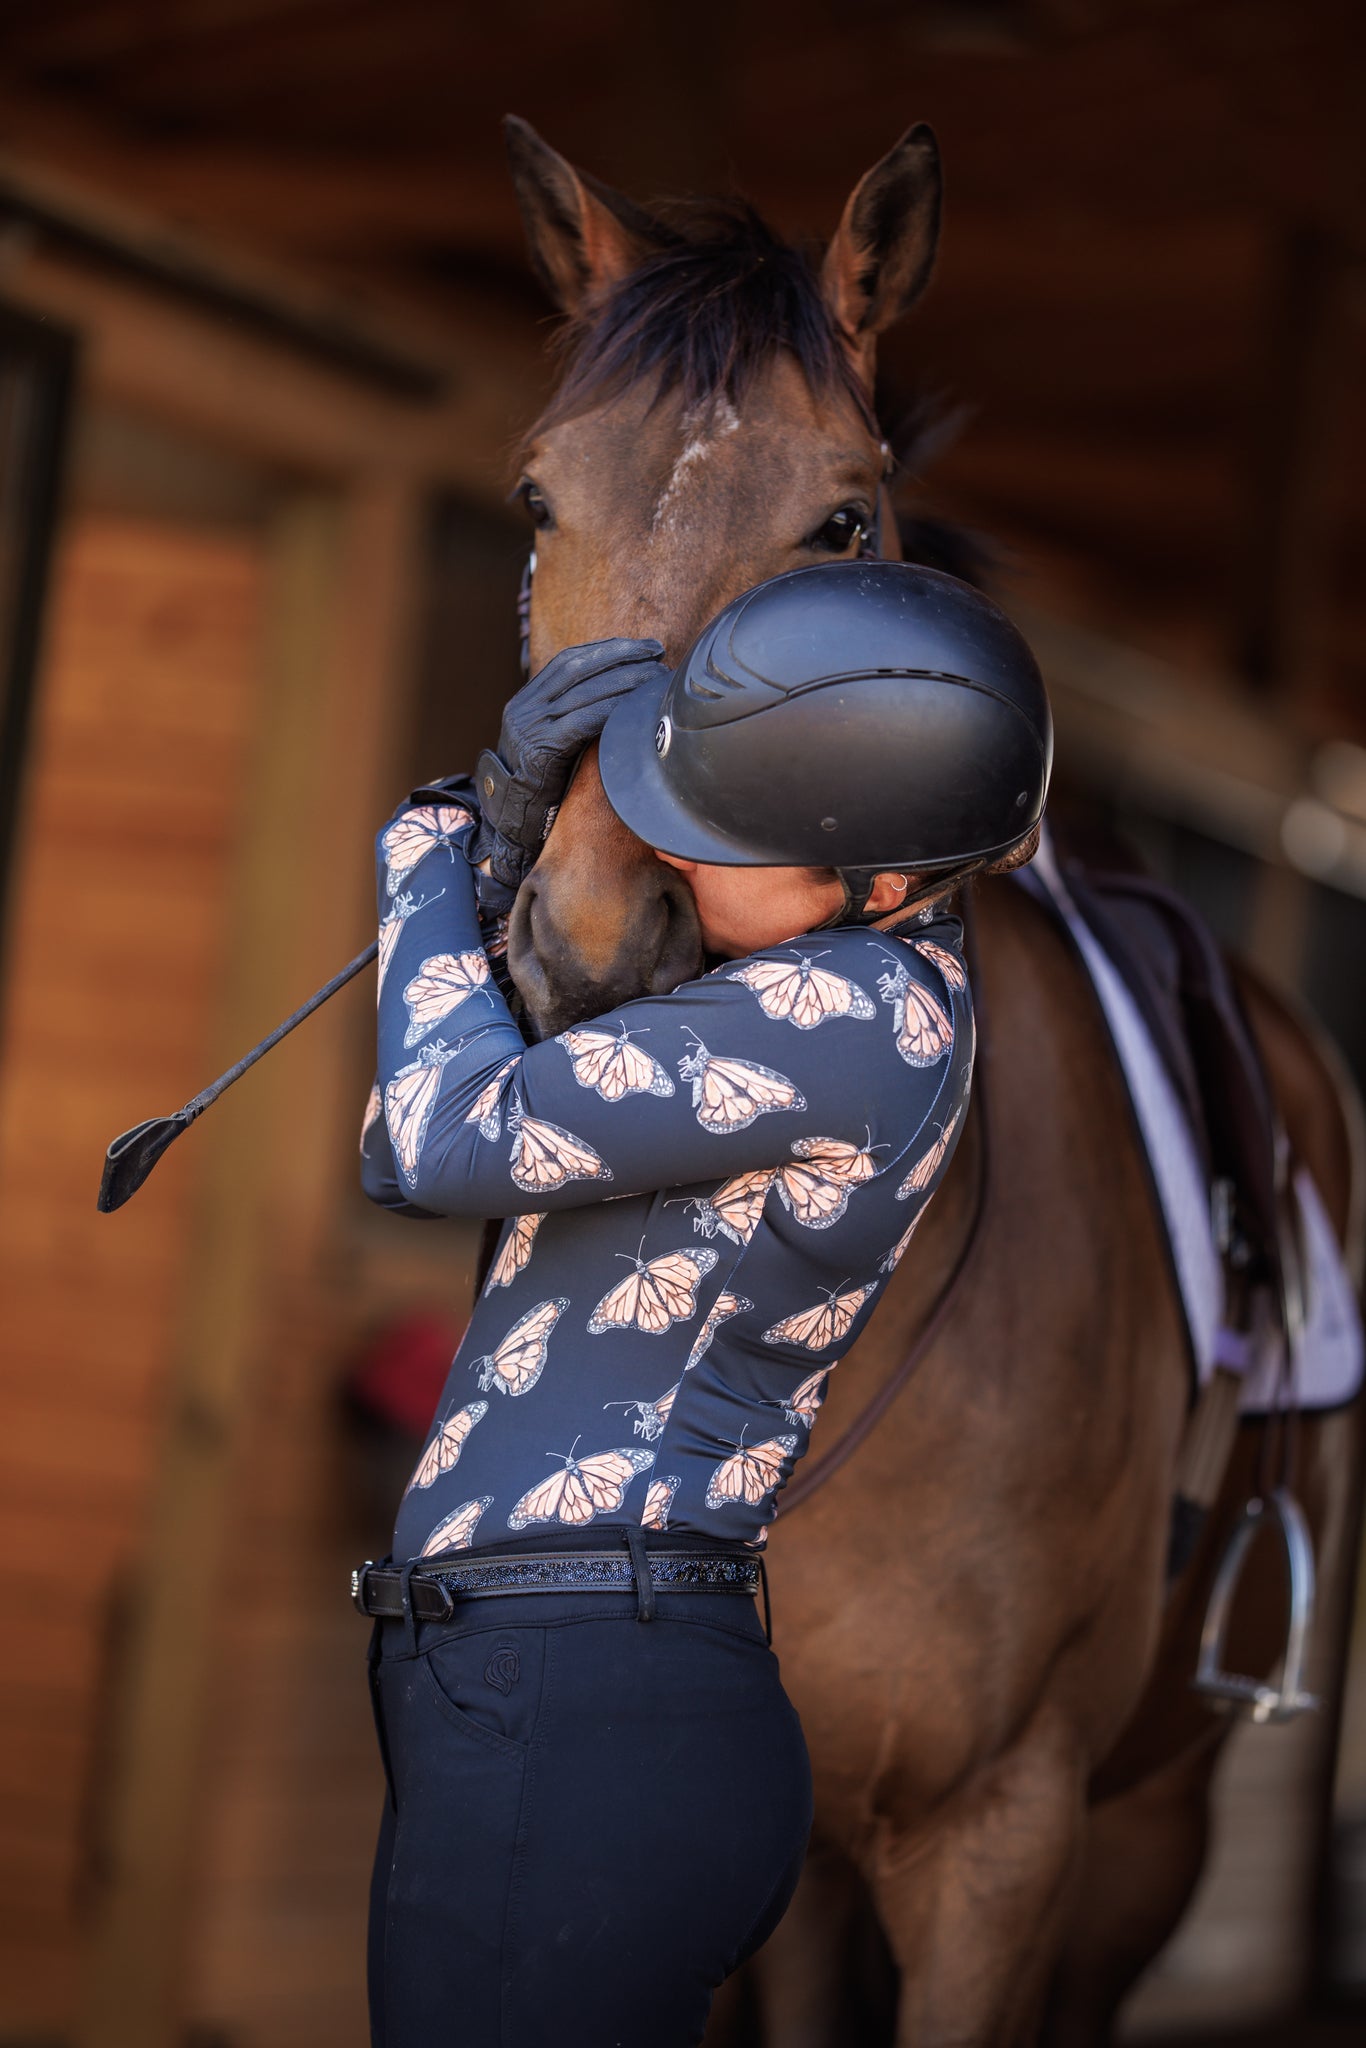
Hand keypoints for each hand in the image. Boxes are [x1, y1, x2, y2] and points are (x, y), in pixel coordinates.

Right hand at [474, 638, 666, 889]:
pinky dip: (612, 709)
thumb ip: (569, 716)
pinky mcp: (542, 748)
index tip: (638, 646)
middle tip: (656, 652)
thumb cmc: (540, 784)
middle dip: (622, 655)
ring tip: (655, 676)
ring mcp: (531, 726)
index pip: (569, 659)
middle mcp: (526, 707)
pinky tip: (635, 705)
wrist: (511, 819)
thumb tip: (613, 696)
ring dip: (626, 679)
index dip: (606, 649)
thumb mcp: (549, 740)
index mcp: (527, 699)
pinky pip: (583, 720)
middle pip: (579, 667)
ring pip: (585, 690)